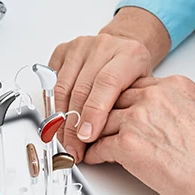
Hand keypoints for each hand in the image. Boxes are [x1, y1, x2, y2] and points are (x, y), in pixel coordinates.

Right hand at [49, 6, 170, 161]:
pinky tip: (58, 121)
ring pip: (63, 87)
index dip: (94, 113)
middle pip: (81, 89)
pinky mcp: (64, 49)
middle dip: (74, 126)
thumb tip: (104, 142)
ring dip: (60, 119)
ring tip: (65, 140)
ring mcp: (82, 46)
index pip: (107, 83)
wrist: (124, 50)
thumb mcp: (141, 91)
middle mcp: (104, 46)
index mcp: (129, 55)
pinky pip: (52, 82)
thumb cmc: (133, 74)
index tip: (86, 137)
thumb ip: (126, 110)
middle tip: (74, 148)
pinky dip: (53, 105)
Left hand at [85, 75, 194, 194]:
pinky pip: (99, 145)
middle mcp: (155, 96)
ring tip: (89, 143)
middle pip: (114, 98)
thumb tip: (151, 115)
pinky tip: (95, 157)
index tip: (113, 109)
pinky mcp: (128, 143)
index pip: (134, 85)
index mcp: (174, 86)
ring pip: (102, 120)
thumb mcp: (194, 114)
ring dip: (94, 134)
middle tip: (93, 125)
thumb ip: (170, 106)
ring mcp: (139, 118)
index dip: (121, 101)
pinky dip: (94, 154)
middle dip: (102, 114)